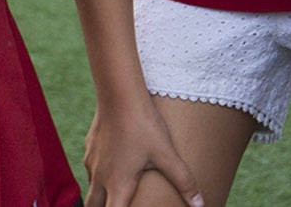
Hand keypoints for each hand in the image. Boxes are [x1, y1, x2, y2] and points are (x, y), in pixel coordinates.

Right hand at [82, 102, 205, 206]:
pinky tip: (112, 163)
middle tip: (115, 206)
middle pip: (93, 206)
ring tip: (114, 192)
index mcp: (118, 184)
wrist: (119, 93)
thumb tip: (201, 204)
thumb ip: (184, 181)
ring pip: (90, 187)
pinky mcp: (89, 146)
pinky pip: (90, 166)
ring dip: (100, 194)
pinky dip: (98, 173)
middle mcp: (100, 177)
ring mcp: (92, 161)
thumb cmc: (143, 125)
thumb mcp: (166, 154)